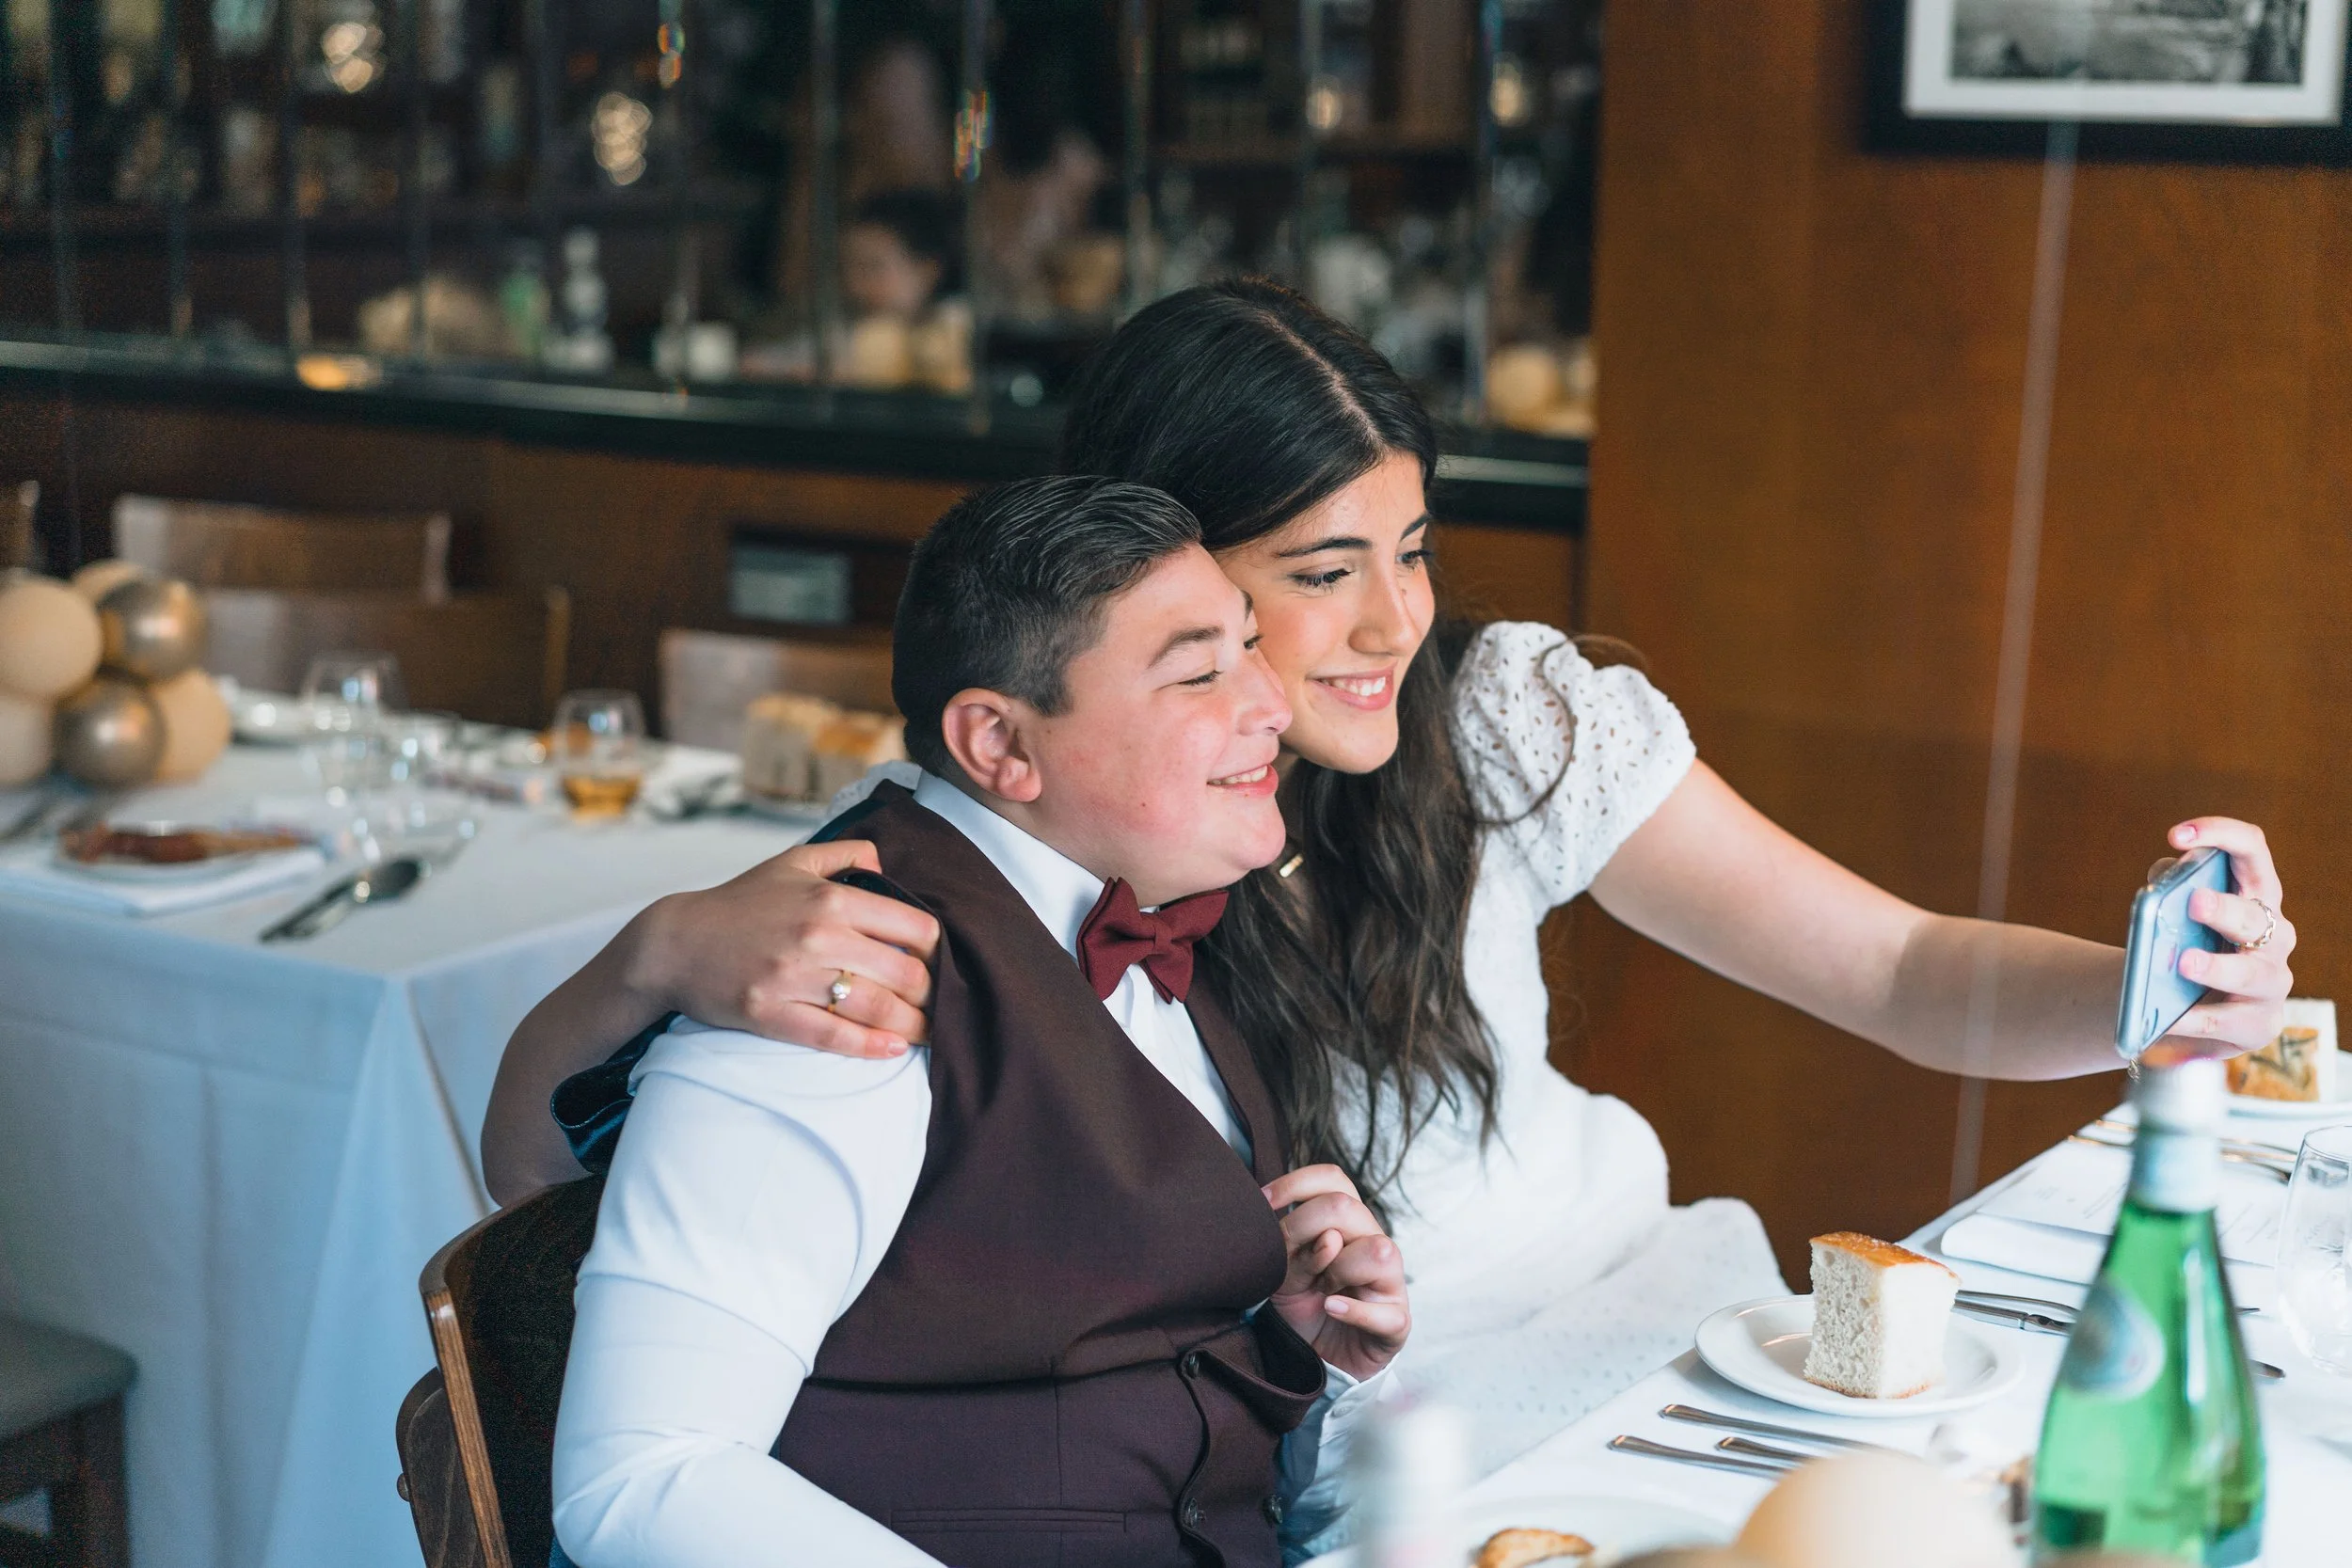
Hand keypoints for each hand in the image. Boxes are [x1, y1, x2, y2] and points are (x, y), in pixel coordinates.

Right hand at [629, 840, 940, 1057]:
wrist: (675, 942)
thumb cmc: (740, 903)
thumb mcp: (793, 862)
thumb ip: (847, 854)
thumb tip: (888, 866)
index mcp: (831, 897)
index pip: (912, 925)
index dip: (935, 948)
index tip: (938, 961)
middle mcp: (818, 936)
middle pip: (904, 972)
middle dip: (931, 993)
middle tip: (940, 1005)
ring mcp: (794, 978)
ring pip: (875, 1007)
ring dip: (913, 1026)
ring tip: (928, 1033)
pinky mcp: (771, 1014)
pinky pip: (833, 1036)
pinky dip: (870, 1046)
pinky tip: (892, 1049)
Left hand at [1262, 1165, 1408, 1380]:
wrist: (1320, 1358)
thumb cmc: (1306, 1304)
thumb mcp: (1285, 1271)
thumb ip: (1292, 1244)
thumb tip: (1319, 1232)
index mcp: (1348, 1221)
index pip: (1332, 1178)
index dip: (1295, 1184)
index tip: (1262, 1204)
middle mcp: (1373, 1241)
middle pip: (1346, 1206)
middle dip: (1306, 1228)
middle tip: (1293, 1261)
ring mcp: (1390, 1281)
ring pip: (1376, 1250)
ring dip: (1337, 1270)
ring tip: (1321, 1291)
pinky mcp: (1397, 1320)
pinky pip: (1381, 1310)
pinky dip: (1351, 1310)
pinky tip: (1330, 1309)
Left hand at [2151, 817, 2294, 1056]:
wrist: (2188, 1015)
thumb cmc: (2188, 949)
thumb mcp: (2178, 916)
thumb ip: (2169, 892)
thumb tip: (2160, 882)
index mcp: (2255, 896)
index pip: (2252, 852)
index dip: (2221, 835)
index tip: (2177, 834)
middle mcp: (2274, 935)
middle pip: (2254, 915)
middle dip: (2224, 908)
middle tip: (2195, 901)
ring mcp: (2271, 982)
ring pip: (2251, 973)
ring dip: (2217, 967)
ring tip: (2183, 963)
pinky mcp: (2259, 1024)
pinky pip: (2227, 1021)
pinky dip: (2195, 1019)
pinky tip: (2172, 1017)